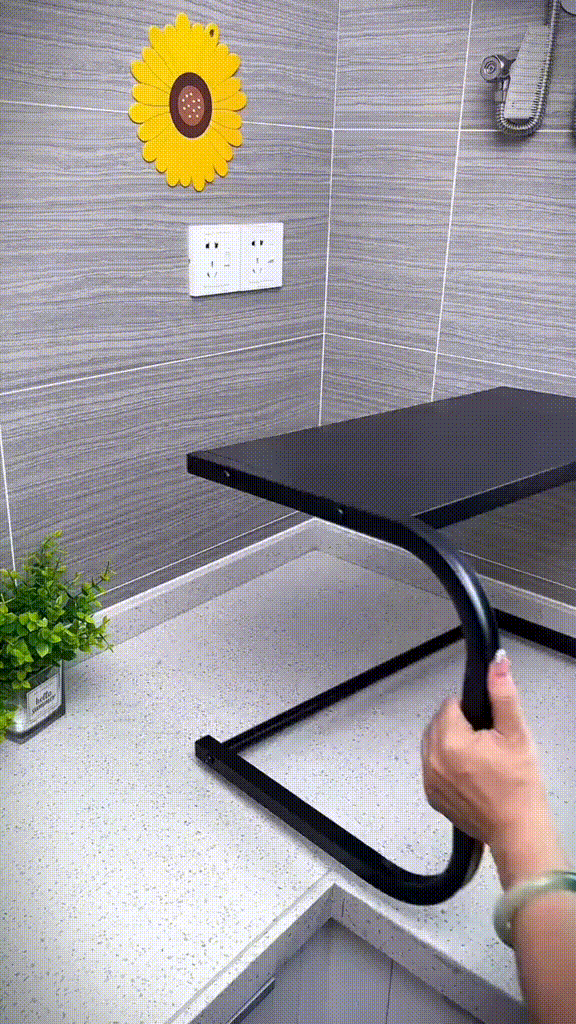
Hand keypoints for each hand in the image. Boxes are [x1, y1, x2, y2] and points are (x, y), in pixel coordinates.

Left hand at [420, 652, 553, 854]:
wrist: (518, 830)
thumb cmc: (520, 784)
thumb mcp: (516, 734)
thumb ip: (503, 694)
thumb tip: (497, 662)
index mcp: (450, 741)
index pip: (449, 705)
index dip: (471, 711)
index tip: (488, 727)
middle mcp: (432, 759)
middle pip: (438, 723)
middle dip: (459, 726)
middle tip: (487, 742)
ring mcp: (429, 780)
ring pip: (433, 744)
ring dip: (450, 743)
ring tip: (479, 758)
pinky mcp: (431, 796)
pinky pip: (432, 766)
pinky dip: (446, 764)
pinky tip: (469, 774)